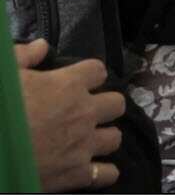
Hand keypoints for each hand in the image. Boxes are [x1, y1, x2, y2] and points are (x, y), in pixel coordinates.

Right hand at [16, 39, 124, 192]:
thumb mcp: (5, 74)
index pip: (98, 71)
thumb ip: (24, 56)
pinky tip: (91, 169)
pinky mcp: (77, 174)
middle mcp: (84, 113)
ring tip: (88, 139)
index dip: (90, 75)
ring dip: (104, 137)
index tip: (80, 81)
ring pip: (115, 138)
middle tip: (87, 111)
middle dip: (105, 106)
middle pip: (116, 104)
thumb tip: (42, 46)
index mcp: (69, 85)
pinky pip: (106, 174)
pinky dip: (101, 172)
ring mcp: (84, 145)